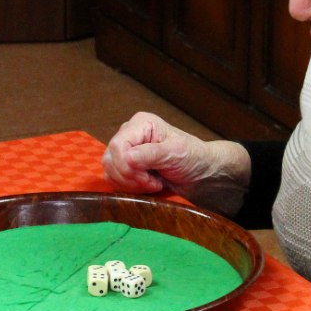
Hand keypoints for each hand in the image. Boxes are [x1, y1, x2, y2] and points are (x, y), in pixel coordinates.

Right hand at [101, 112, 248, 200]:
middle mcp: (129, 134)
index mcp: (141, 124)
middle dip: (130, 177)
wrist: (200, 173)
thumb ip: (152, 154)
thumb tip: (128, 158)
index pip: (118, 146)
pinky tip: (146, 186)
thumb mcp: (176, 153)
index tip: (149, 178)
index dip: (128, 167)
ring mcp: (126, 150)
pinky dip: (128, 187)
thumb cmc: (193, 157)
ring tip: (152, 184)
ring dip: (130, 183)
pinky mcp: (125, 165)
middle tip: (153, 183)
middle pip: (110, 159)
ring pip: (109, 170)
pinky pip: (113, 178)